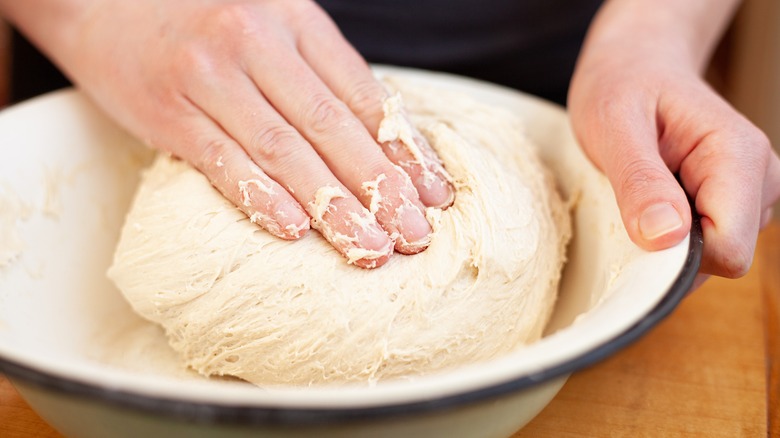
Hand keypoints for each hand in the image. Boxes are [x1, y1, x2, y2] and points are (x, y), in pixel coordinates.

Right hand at [6, 0, 453, 267]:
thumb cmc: (201, 13)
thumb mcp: (272, 19)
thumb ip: (319, 69)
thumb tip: (379, 135)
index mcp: (295, 19)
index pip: (362, 94)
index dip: (403, 149)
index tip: (434, 195)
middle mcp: (257, 43)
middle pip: (332, 127)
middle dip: (381, 188)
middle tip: (414, 236)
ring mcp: (210, 78)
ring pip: (284, 150)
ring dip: (333, 206)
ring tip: (370, 248)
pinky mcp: (167, 112)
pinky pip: (220, 160)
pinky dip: (260, 197)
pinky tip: (294, 229)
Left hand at [569, 39, 779, 281]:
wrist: (633, 65)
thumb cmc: (621, 86)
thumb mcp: (614, 124)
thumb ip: (640, 181)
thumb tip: (665, 236)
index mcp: (738, 153)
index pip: (730, 247)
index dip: (677, 256)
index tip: (635, 229)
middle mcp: (759, 176)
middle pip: (724, 257)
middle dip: (671, 249)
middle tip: (630, 202)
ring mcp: (750, 193)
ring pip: (714, 257)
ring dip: (668, 241)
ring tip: (641, 193)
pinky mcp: (732, 204)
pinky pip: (704, 246)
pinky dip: (671, 236)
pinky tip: (652, 201)